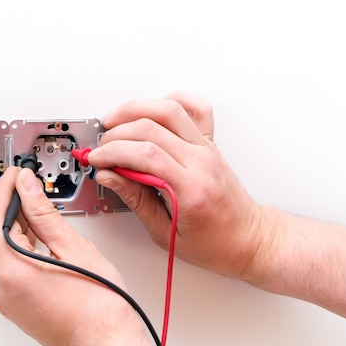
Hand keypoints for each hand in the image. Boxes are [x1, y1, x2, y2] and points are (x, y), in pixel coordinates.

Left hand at [0, 167, 166, 345]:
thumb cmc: (100, 309)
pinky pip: (3, 265)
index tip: (17, 174)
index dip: (4, 189)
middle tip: (18, 183)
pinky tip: (31, 229)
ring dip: (4, 221)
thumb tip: (28, 188)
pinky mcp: (14, 304)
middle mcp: (1, 288)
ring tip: (28, 201)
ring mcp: (5, 299)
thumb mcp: (74, 249)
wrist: (107, 345)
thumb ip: (44, 214)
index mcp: (12, 272)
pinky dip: (11, 242)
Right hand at [88, 91, 269, 279]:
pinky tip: (152, 112)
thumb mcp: (166, 233)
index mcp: (191, 188)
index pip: (145, 155)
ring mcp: (207, 148)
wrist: (248, 239)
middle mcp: (201, 161)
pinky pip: (195, 108)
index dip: (113, 153)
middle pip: (152, 128)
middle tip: (101, 148)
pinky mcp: (210, 143)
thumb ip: (136, 200)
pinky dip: (170, 102)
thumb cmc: (215, 243)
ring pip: (170, 110)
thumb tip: (111, 177)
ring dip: (136, 109)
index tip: (96, 160)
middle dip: (116, 134)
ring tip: (114, 121)